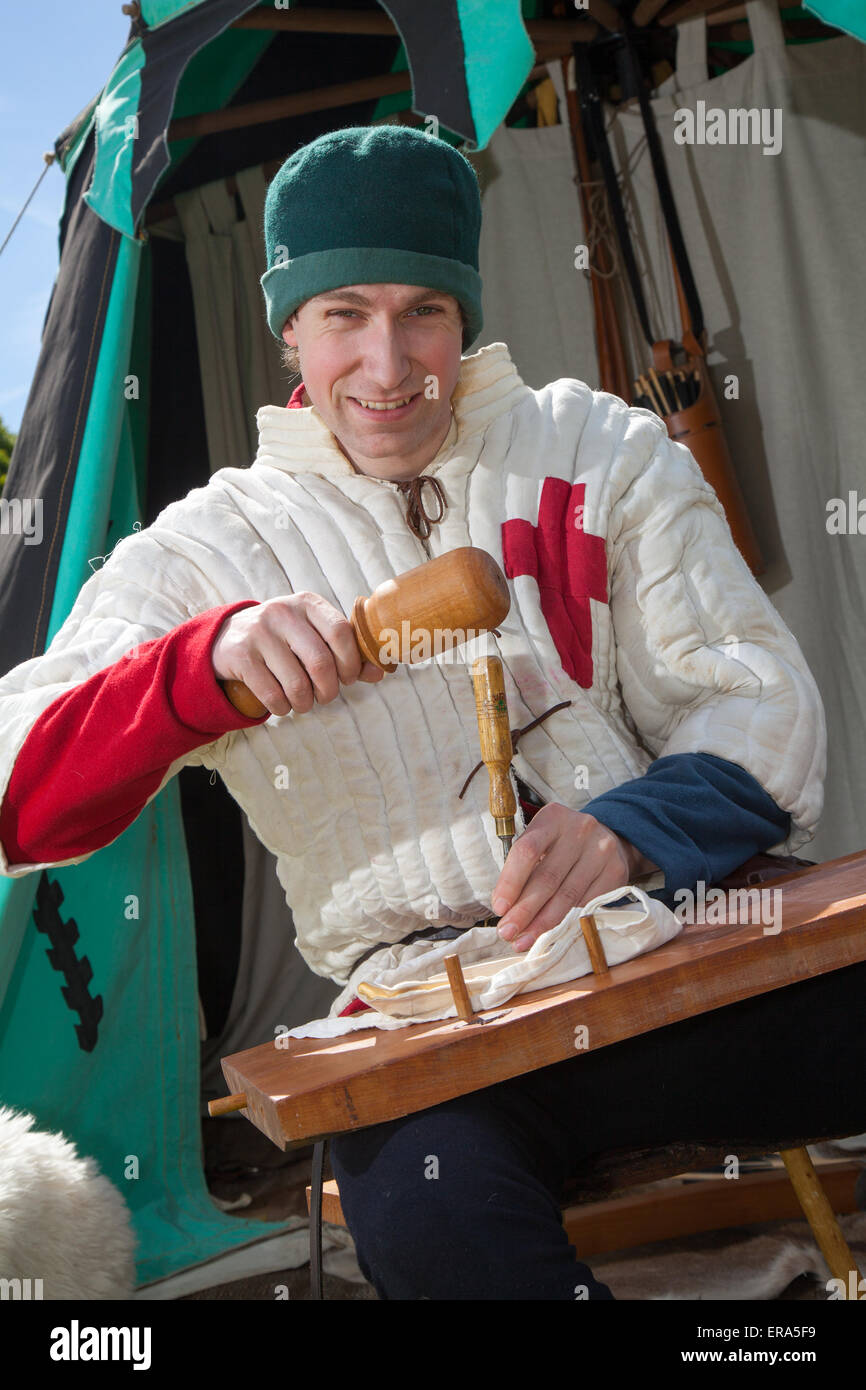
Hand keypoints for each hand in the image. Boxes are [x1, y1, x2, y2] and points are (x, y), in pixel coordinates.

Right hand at [212, 593, 384, 715]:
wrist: (228, 637)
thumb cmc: (284, 640)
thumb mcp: (313, 636)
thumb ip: (346, 652)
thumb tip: (381, 673)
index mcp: (308, 603)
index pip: (341, 632)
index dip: (350, 662)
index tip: (349, 678)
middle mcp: (283, 612)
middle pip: (321, 662)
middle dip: (329, 690)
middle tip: (325, 696)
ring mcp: (259, 632)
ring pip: (297, 683)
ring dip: (305, 703)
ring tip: (304, 703)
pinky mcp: (241, 655)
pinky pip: (272, 694)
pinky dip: (282, 707)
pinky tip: (283, 704)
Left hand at [490, 805, 656, 952]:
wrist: (606, 838)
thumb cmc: (562, 844)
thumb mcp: (541, 842)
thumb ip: (522, 868)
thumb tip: (504, 909)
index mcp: (553, 818)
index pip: (526, 851)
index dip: (510, 882)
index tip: (499, 908)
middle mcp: (579, 829)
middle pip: (547, 878)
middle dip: (524, 911)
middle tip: (508, 933)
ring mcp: (601, 850)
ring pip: (568, 896)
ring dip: (543, 923)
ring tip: (525, 940)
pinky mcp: (616, 870)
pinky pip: (588, 903)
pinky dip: (568, 921)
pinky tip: (552, 934)